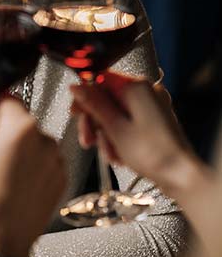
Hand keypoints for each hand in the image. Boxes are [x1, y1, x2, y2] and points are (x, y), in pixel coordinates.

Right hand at [0, 86, 66, 256]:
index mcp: (22, 127)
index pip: (7, 100)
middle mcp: (46, 140)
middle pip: (22, 122)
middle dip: (3, 130)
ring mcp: (56, 162)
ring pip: (33, 143)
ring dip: (18, 148)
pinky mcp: (60, 182)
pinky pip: (43, 163)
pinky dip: (30, 167)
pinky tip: (11, 184)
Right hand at [70, 72, 193, 190]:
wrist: (180, 175)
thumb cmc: (153, 154)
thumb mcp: (115, 128)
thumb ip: (94, 104)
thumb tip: (77, 87)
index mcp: (137, 87)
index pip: (100, 80)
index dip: (85, 97)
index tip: (76, 113)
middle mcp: (146, 92)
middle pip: (107, 98)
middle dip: (95, 122)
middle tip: (88, 140)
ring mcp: (151, 106)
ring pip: (115, 113)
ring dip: (106, 134)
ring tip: (109, 154)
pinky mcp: (154, 120)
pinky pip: (127, 122)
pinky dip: (119, 137)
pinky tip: (119, 154)